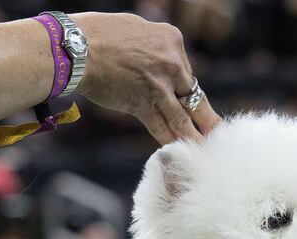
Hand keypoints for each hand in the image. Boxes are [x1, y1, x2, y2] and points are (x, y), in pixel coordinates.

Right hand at [72, 13, 220, 143]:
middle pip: (192, 95)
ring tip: (204, 149)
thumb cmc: (100, 34)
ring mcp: (158, 87)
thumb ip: (152, 46)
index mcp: (172, 41)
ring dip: (194, 136)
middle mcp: (171, 64)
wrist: (78, 48)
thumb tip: (154, 58)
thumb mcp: (137, 29)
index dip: (182, 89)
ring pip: (181, 117)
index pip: (185, 71)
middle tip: (217, 131)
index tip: (185, 101)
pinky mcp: (141, 105)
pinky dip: (168, 140)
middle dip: (206, 117)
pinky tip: (177, 151)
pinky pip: (160, 127)